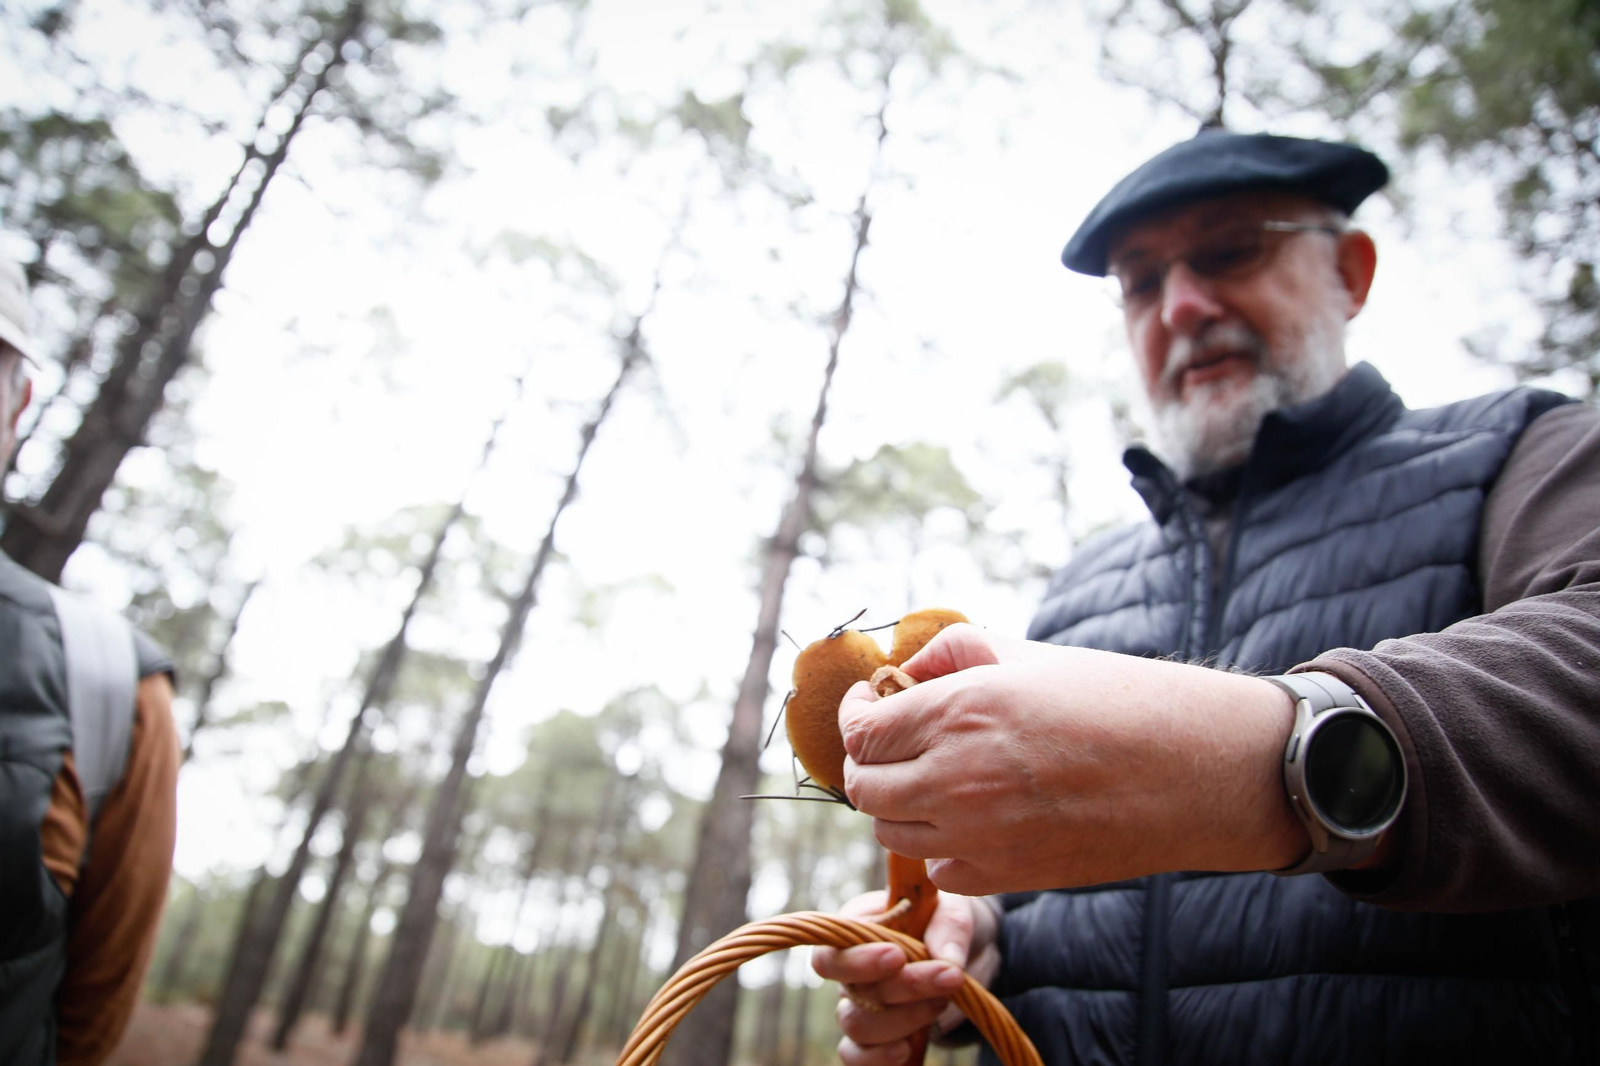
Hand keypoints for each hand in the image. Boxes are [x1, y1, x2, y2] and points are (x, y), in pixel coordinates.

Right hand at [811, 890, 998, 1065]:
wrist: (966, 955)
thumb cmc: (947, 923)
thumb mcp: (955, 908)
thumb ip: (950, 926)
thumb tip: (949, 960)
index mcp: (856, 928)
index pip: (831, 951)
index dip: (858, 960)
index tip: (899, 956)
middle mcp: (850, 971)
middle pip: (852, 992)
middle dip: (904, 987)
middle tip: (950, 977)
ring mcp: (860, 1007)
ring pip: (858, 1026)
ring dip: (905, 1018)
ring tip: (944, 1000)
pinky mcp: (876, 1038)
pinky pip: (857, 1057)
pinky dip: (879, 1058)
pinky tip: (907, 1048)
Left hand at [838, 624, 1306, 894]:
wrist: (1192, 767)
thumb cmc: (1115, 699)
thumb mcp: (1026, 654)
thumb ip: (953, 652)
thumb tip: (907, 673)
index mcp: (957, 711)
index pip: (860, 732)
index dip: (856, 715)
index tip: (870, 703)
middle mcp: (956, 777)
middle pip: (863, 788)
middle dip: (867, 763)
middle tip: (890, 744)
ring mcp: (980, 834)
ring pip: (893, 834)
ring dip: (900, 805)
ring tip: (930, 779)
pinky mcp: (1009, 876)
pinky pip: (941, 872)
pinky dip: (942, 848)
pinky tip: (970, 821)